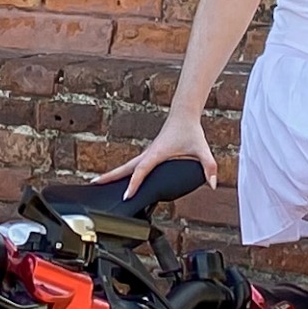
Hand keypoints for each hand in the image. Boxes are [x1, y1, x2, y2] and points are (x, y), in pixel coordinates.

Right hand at [102, 113, 217, 188]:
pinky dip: (124, 172)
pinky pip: (133, 165)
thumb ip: (209, 166)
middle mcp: (148, 153)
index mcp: (156, 153)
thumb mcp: (202, 149)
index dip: (134, 183)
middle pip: (125, 167)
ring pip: (127, 166)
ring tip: (100, 183)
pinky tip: (122, 179)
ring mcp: (147, 153)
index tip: (126, 195)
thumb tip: (213, 184)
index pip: (141, 170)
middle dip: (110, 176)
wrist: (184, 114)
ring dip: (114, 174)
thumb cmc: (190, 130)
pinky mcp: (150, 154)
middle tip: (94, 184)